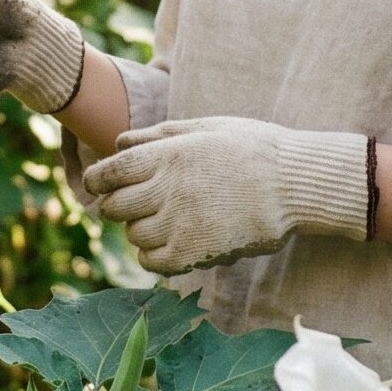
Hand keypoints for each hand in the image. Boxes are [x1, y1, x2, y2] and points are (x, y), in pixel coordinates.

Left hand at [82, 116, 369, 275]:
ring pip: (133, 236)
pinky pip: (152, 262)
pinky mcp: (193, 253)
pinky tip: (171, 243)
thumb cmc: (252, 149)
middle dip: (118, 206)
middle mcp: (165, 189)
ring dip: (140, 230)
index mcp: (165, 155)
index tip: (101, 185)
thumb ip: (157, 135)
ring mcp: (178, 224)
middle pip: (114, 208)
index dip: (97, 181)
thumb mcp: (205, 128)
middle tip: (135, 204)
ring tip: (164, 221)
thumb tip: (118, 143)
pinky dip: (153, 256)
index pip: (107, 173)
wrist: (294, 183)